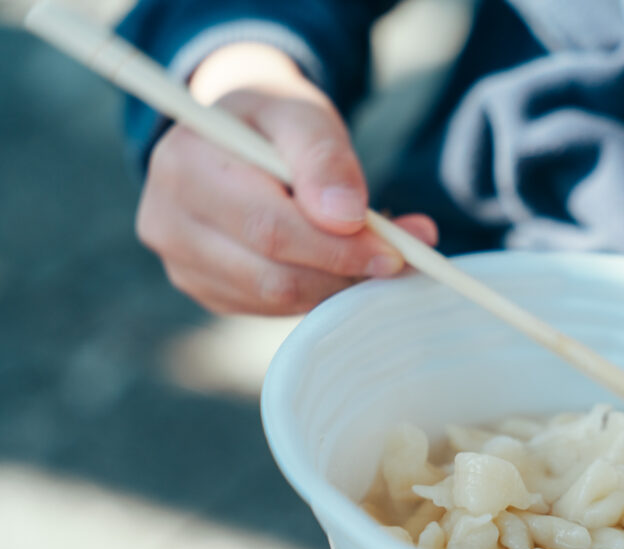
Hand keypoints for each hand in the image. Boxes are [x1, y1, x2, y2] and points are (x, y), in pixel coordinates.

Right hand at [136, 43, 436, 313]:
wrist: (233, 136)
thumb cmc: (271, 121)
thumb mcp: (301, 112)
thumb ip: (324, 157)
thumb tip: (346, 217)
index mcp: (185, 167)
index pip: (271, 229)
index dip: (338, 248)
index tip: (395, 252)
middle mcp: (168, 222)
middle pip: (274, 274)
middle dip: (346, 271)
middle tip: (401, 259)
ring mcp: (181, 264)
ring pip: (277, 298)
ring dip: (337, 284)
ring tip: (376, 251)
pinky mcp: (205, 290)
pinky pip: (272, 307)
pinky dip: (317, 291)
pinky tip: (338, 262)